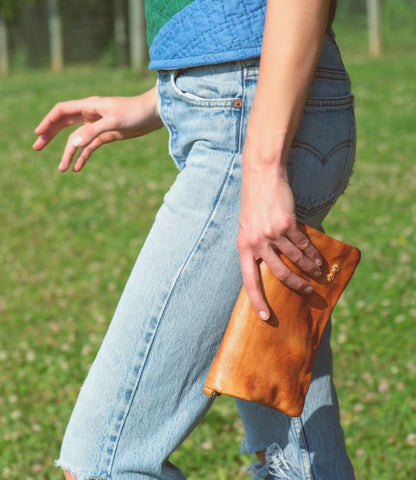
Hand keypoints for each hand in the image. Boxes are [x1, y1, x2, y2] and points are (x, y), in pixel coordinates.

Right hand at [32, 87, 162, 171]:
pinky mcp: (107, 135)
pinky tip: (78, 168)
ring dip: (69, 153)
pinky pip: (91, 146)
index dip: (48, 122)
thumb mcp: (114, 122)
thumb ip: (93, 131)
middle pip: (64, 125)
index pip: (62, 112)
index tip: (38, 134)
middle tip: (37, 147)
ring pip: (77, 139)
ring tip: (61, 169)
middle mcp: (90, 114)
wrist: (154, 114)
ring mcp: (98, 125)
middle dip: (50, 136)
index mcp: (89, 106)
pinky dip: (84, 156)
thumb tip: (74, 143)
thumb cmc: (135, 113)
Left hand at [237, 161, 322, 320]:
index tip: (264, 317)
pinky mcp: (288, 223)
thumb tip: (269, 268)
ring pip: (295, 259)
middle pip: (279, 273)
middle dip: (294, 285)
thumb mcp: (247, 227)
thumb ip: (256, 247)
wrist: (261, 176)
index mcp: (243, 247)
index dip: (257, 300)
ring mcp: (273, 233)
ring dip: (308, 269)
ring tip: (317, 275)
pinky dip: (313, 254)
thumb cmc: (253, 203)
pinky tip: (319, 260)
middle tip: (305, 293)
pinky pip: (304, 244)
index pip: (249, 280)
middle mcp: (257, 242)